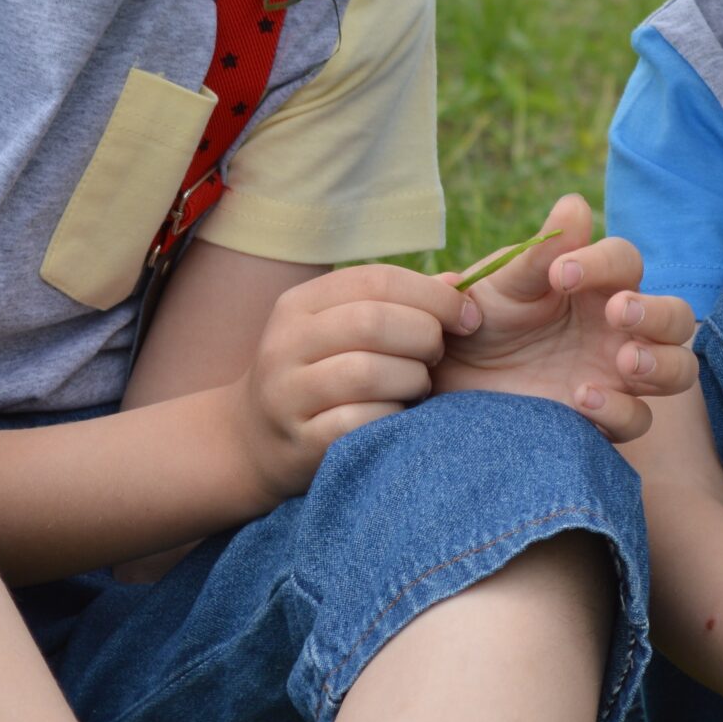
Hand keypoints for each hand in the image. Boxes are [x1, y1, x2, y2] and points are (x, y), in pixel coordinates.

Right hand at [232, 262, 479, 501]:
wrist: (253, 441)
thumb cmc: (320, 375)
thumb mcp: (342, 329)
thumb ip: (397, 303)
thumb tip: (460, 283)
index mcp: (301, 303)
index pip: (377, 280)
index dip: (434, 295)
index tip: (469, 318)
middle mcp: (287, 342)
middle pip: (373, 321)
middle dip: (425, 336)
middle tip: (437, 355)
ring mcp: (287, 393)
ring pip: (367, 372)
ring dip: (411, 379)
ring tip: (418, 386)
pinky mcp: (299, 441)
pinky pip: (359, 422)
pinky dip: (391, 418)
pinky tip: (397, 418)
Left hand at [432, 193, 698, 442]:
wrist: (453, 378)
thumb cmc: (483, 318)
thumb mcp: (501, 284)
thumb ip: (540, 253)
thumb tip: (575, 205)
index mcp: (597, 284)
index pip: (625, 262)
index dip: (602, 263)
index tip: (560, 275)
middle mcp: (620, 329)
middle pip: (677, 317)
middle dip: (658, 313)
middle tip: (619, 313)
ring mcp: (619, 375)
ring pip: (679, 369)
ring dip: (661, 362)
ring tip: (624, 361)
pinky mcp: (605, 419)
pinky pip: (638, 419)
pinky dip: (621, 409)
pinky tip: (583, 397)